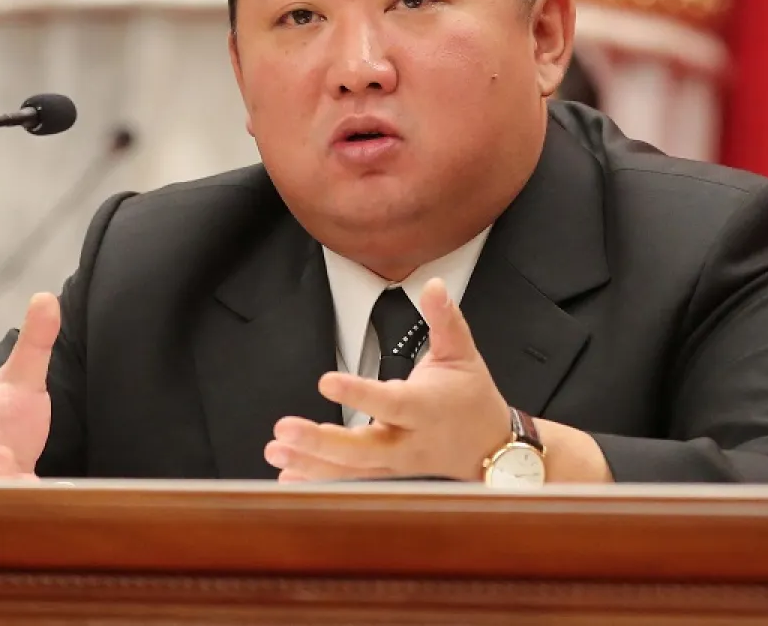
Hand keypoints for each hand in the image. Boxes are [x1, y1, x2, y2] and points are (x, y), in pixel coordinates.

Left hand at [265, 278, 509, 482]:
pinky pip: (351, 482)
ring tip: (275, 450)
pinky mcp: (387, 476)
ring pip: (352, 471)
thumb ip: (444, 318)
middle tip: (283, 429)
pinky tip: (287, 474)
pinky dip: (318, 480)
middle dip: (321, 443)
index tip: (325, 381)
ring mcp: (397, 465)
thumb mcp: (463, 352)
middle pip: (363, 450)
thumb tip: (433, 284)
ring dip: (311, 463)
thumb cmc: (472, 397)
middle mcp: (409, 442)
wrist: (491, 447)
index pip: (390, 402)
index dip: (358, 394)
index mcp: (426, 407)